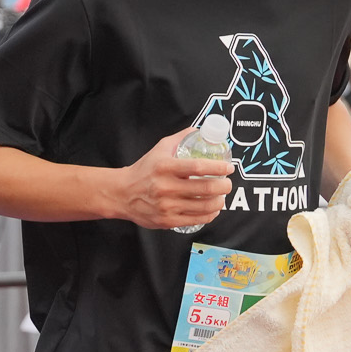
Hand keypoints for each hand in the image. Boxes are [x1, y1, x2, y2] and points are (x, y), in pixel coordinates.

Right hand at [93, 125, 235, 233]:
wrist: (122, 194)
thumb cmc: (143, 170)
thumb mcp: (159, 149)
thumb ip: (180, 139)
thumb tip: (201, 131)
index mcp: (165, 167)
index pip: (198, 167)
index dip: (218, 167)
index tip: (228, 167)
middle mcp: (166, 187)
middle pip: (206, 188)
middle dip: (224, 186)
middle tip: (227, 183)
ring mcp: (167, 206)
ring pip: (205, 206)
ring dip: (220, 201)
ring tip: (222, 196)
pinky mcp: (167, 221)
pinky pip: (197, 219)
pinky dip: (210, 214)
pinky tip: (213, 209)